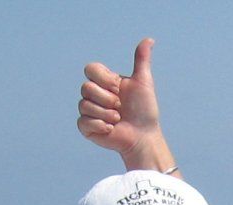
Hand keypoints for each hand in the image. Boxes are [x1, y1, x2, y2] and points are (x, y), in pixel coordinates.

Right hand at [78, 37, 169, 168]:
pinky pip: (83, 122)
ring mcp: (89, 111)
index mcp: (104, 81)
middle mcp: (94, 94)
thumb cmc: (145, 110)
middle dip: (107, 99)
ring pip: (84, 105)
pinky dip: (100, 126)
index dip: (104, 79)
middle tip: (121, 107)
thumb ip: (141, 60)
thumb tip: (149, 39)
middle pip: (86, 88)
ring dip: (106, 114)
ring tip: (118, 119)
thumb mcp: (143, 82)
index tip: (119, 88)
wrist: (144, 136)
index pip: (90, 69)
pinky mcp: (86, 127)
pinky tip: (111, 129)